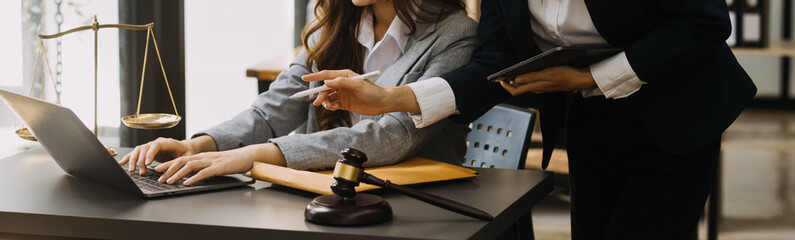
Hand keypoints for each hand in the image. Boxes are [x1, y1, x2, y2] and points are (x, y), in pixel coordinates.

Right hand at [119, 137, 196, 174]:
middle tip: (141, 172)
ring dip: (134, 160)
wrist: (185, 148)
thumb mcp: (187, 157)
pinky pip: (136, 153)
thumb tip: (171, 170)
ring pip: (138, 150)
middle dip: (141, 160)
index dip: (150, 153)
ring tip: (132, 171)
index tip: (147, 163)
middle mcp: (157, 143)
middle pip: (144, 148)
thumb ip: (180, 161)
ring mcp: (151, 146)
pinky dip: (128, 157)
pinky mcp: (147, 151)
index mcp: (167, 142)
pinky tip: (122, 163)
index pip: (156, 145)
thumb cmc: (187, 153)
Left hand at [154, 143, 284, 185]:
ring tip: (169, 181)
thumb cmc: (230, 162)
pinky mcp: (218, 167)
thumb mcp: (213, 163)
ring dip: (177, 174)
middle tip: (158, 177)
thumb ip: (201, 167)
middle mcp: (203, 157)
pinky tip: (187, 183)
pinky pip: (203, 173)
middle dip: (168, 169)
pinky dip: (193, 178)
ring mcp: (210, 161)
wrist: (246, 156)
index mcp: (201, 156)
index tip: (157, 170)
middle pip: (181, 161)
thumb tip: (189, 175)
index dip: (168, 163)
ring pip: (189, 166)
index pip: (180, 158)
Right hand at [302, 70, 393, 114]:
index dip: (315, 76)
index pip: (326, 75)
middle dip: (320, 94)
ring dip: (325, 101)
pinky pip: (333, 104)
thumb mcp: (358, 85)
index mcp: (344, 75)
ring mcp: (343, 94)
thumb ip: (342, 82)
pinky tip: (333, 108)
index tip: (304, 78)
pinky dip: (330, 106)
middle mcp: (342, 84)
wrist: (382, 103)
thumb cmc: (372, 91)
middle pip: (325, 88)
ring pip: (328, 97)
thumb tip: (327, 82)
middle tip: (317, 102)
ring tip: (327, 106)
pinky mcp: (345, 104)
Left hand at [500, 66, 596, 95]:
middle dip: (509, 83)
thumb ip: (530, 78)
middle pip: (518, 89)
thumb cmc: (565, 75)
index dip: (506, 86)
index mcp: (535, 87)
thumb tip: (516, 80)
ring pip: (525, 86)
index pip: (515, 91)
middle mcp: (537, 89)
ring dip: (517, 80)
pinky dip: (526, 79)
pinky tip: (526, 72)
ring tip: (512, 72)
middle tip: (503, 75)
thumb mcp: (546, 74)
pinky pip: (533, 83)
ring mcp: (542, 87)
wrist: (579, 79)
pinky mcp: (547, 84)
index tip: (500, 79)